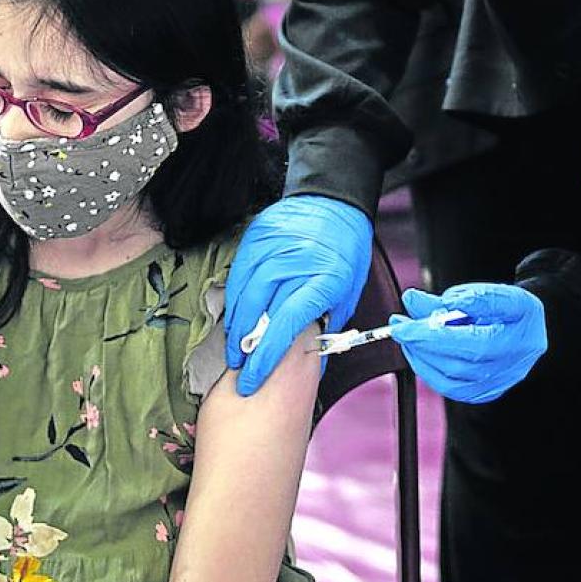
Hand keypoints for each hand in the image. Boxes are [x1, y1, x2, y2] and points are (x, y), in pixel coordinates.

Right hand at [223, 195, 374, 395]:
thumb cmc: (345, 251)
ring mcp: (272, 246)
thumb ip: (326, 327)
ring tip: (234, 346)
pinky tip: (235, 315)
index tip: (254, 376)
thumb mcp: (346, 293)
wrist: (334, 204)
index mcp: (323, 279)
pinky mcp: (256, 236)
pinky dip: (234, 298)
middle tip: (239, 366)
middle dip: (244, 346)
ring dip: (235, 325)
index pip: (286, 325)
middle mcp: (294, 262)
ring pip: (242, 294)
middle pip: (259, 312)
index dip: (266, 356)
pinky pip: (237, 274)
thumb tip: (311, 364)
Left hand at [389, 283, 546, 403]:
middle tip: (399, 326)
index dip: (429, 336)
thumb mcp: (501, 293)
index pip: (466, 344)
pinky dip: (431, 373)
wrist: (534, 329)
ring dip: (421, 361)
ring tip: (407, 337)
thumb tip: (425, 301)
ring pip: (450, 383)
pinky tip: (420, 354)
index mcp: (513, 343)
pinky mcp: (485, 394)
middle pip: (454, 366)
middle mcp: (506, 371)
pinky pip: (452, 390)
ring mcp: (495, 386)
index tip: (401, 325)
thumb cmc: (515, 309)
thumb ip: (470, 297)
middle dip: (420, 346)